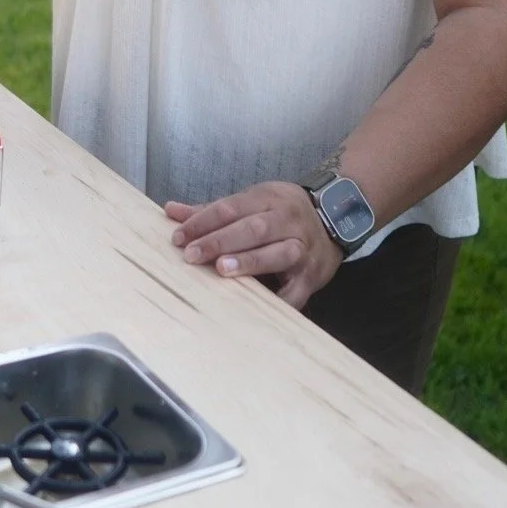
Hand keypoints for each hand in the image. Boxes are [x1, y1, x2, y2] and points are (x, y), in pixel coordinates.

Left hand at [165, 181, 343, 308]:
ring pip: (278, 252)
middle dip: (220, 241)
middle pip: (253, 228)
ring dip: (250, 261)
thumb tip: (170, 210)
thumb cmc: (280, 214)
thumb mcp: (251, 203)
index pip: (231, 208)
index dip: (203, 222)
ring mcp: (303, 248)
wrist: (336, 219)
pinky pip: (296, 290)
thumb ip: (211, 210)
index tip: (179, 237)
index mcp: (268, 198)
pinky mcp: (312, 275)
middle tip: (192, 255)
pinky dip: (279, 300)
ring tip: (222, 270)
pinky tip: (257, 308)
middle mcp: (287, 220)